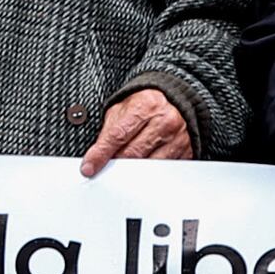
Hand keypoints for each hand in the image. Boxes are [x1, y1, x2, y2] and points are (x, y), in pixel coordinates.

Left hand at [81, 85, 196, 174]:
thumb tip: (95, 156)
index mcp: (146, 105)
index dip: (101, 154)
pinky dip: (149, 174)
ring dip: (131, 172)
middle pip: (133, 154)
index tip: (89, 168)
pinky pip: (163, 170)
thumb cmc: (147, 104)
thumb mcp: (123, 107)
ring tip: (122, 170)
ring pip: (148, 166)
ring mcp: (177, 138)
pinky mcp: (185, 152)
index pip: (118, 135)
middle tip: (104, 171)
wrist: (177, 99)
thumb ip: (109, 130)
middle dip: (115, 165)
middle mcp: (164, 121)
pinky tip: (142, 170)